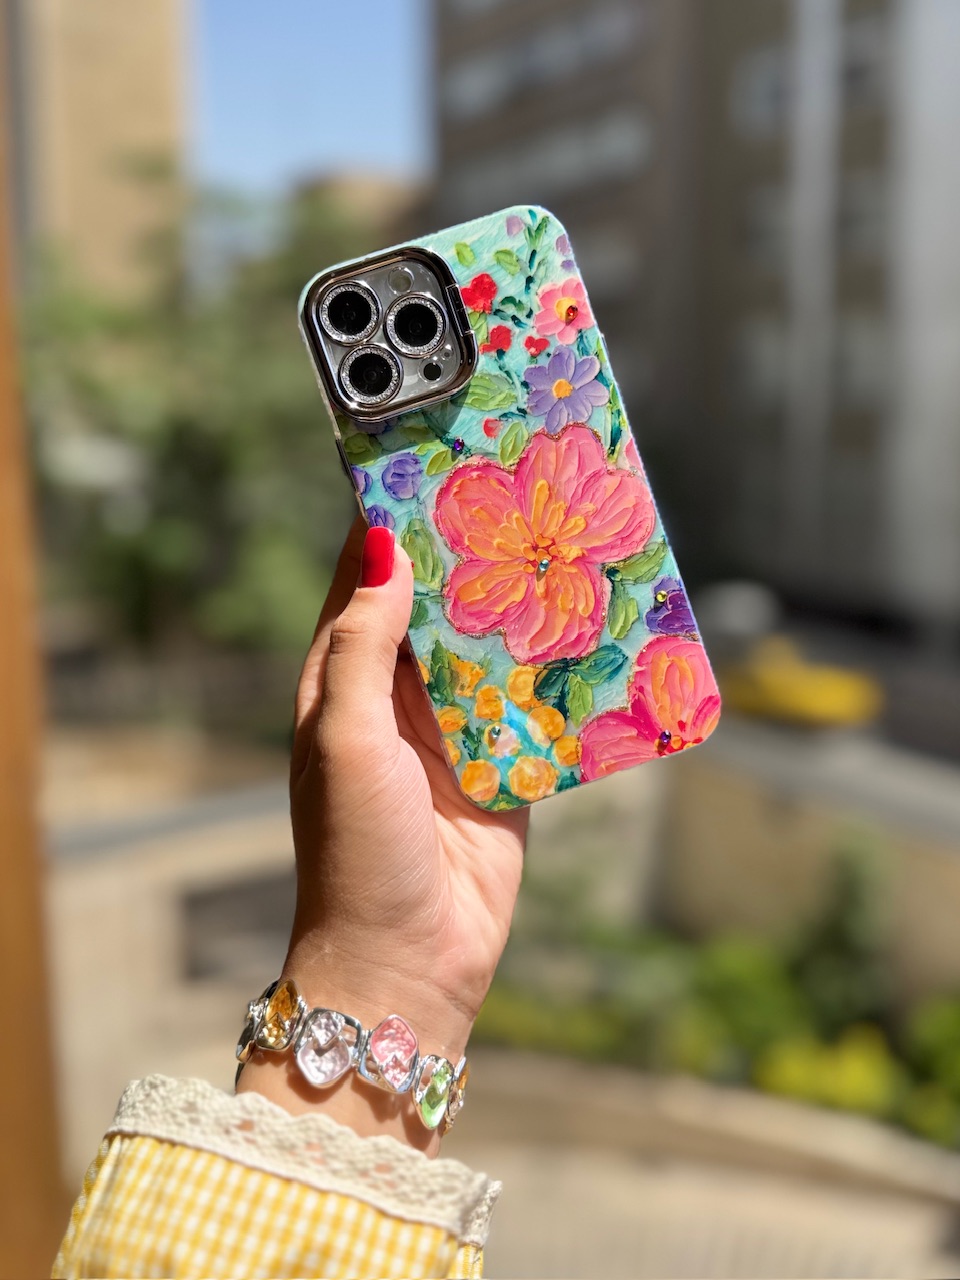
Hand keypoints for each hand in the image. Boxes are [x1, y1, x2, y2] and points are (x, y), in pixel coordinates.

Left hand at [237, 518, 527, 1150]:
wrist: (409, 962)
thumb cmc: (357, 850)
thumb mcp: (344, 739)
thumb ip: (361, 647)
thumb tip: (379, 546)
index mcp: (345, 680)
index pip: (367, 576)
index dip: (393, 517)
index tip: (432, 455)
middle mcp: (399, 695)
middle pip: (440, 599)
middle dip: (475, 547)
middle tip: (522, 483)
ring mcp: (457, 728)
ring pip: (494, 642)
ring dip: (525, 598)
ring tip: (568, 534)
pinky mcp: (508, 764)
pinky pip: (539, 699)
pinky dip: (563, 664)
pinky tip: (598, 621)